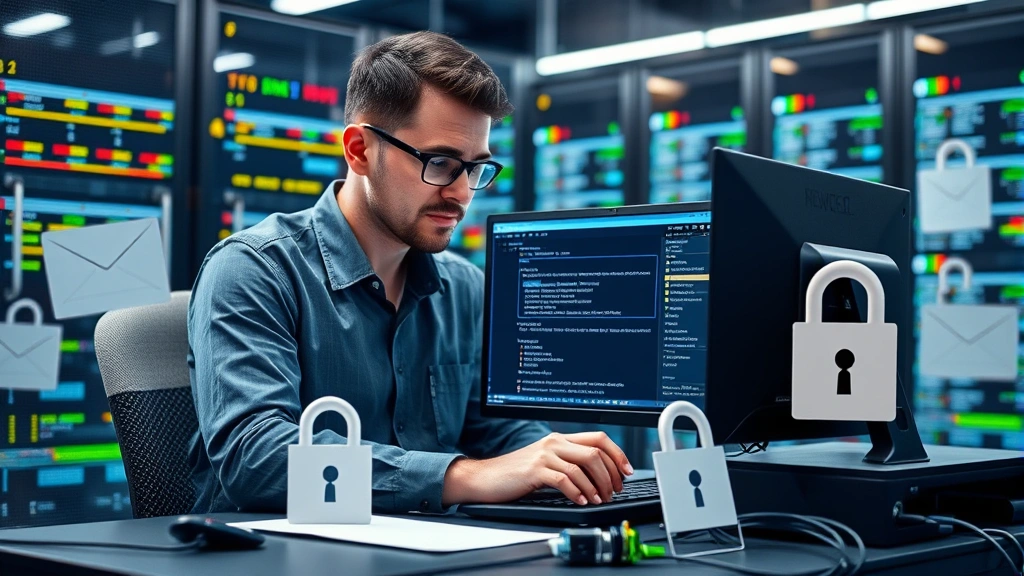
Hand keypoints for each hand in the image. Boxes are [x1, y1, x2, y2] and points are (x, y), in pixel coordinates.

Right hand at [442, 432, 633, 505]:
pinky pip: (565, 479)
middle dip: (610, 475)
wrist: (486, 477)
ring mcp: (544, 455)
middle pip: (595, 452)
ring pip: (583, 466)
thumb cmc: (516, 473)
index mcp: (560, 439)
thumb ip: (568, 462)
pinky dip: (578, 492)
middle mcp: (554, 443)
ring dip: (597, 486)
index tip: (626, 472)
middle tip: (614, 491)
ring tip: (599, 499)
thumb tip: (599, 476)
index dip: (617, 455)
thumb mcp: (546, 462)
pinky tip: (582, 501)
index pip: (598, 439)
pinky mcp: (535, 470)